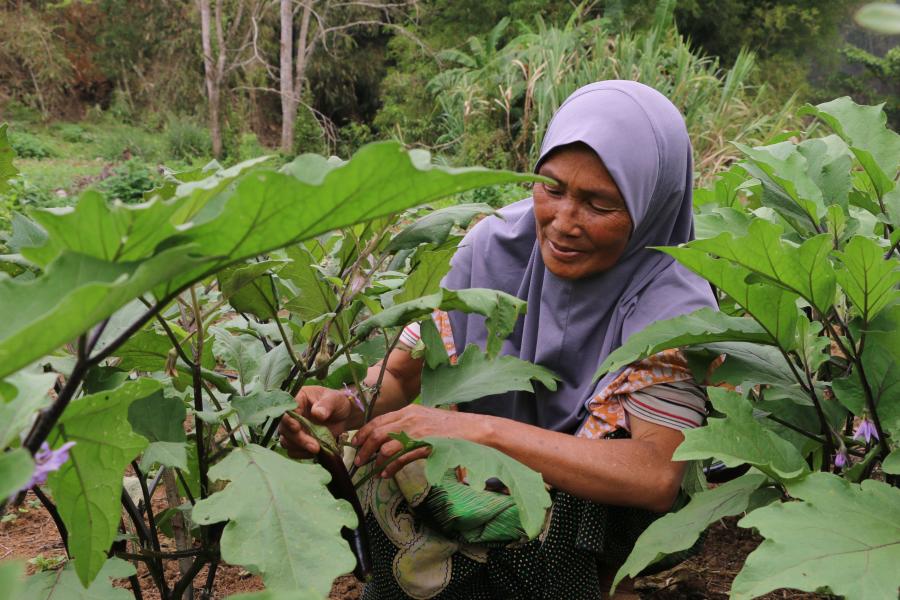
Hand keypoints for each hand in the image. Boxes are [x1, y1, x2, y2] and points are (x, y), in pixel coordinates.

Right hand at [279, 386, 353, 457]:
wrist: (343, 415)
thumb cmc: (337, 403)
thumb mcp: (335, 399)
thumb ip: (326, 405)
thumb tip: (317, 414)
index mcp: (298, 399)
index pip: (286, 410)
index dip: (289, 420)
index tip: (297, 428)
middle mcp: (292, 414)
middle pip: (285, 429)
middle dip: (299, 439)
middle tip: (315, 446)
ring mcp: (294, 429)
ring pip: (286, 441)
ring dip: (300, 448)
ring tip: (317, 449)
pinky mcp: (298, 440)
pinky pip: (293, 450)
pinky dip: (302, 454)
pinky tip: (314, 453)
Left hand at [352, 405, 489, 477]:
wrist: (474, 429)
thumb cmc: (451, 427)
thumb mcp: (425, 421)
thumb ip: (407, 427)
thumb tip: (388, 443)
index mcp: (409, 410)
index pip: (378, 420)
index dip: (363, 432)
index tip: (355, 443)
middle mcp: (409, 418)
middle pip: (377, 432)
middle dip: (363, 447)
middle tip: (358, 460)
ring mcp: (417, 432)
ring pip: (386, 445)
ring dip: (374, 458)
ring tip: (369, 468)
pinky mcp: (424, 445)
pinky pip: (401, 458)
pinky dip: (390, 467)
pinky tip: (386, 474)